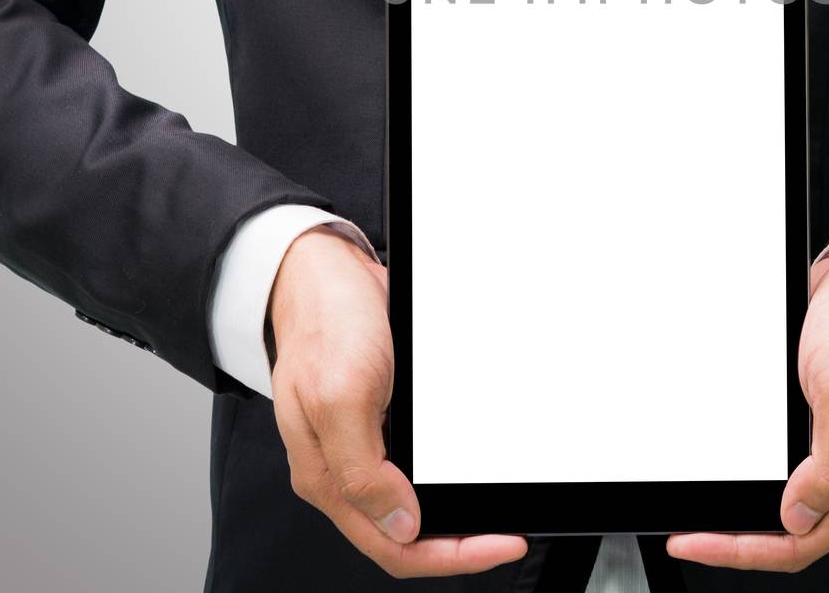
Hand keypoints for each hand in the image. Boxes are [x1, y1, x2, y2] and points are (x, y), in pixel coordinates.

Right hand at [268, 227, 526, 577]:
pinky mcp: (379, 419)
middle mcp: (342, 469)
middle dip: (459, 544)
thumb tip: (398, 525)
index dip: (450, 556)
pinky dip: (445, 477)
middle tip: (507, 537)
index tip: (499, 544)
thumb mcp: (340, 395)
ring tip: (494, 514)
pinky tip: (468, 470)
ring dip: (453, 514)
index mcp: (327, 476)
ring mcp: (361, 445)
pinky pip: (415, 466)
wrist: (321, 271)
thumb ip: (360, 469)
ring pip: (412, 506)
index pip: (393, 546)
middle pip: (406, 537)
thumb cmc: (325, 324)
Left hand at [668, 230, 828, 571]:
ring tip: (702, 516)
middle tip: (691, 535)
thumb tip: (801, 515)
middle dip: (738, 538)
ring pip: (786, 502)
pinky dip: (753, 477)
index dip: (748, 549)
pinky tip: (729, 472)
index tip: (700, 543)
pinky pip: (784, 466)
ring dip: (744, 510)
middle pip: (794, 530)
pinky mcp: (819, 421)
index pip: (807, 539)